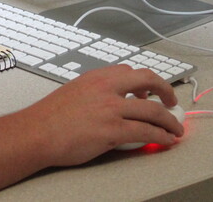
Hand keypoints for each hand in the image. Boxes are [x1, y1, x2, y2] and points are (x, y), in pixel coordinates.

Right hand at [15, 65, 183, 166]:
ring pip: (152, 110)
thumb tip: (113, 103)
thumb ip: (96, 92)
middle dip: (165, 90)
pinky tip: (166, 140)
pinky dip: (161, 136)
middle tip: (172, 102)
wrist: (36, 132)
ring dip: (169, 120)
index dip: (146, 82)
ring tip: (176, 128)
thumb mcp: (75, 92)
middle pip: (147, 80)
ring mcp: (111, 109)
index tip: (152, 91)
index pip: (130, 72)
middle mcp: (106, 88)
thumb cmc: (49, 117)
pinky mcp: (112, 130)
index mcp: (97, 77)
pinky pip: (146, 131)